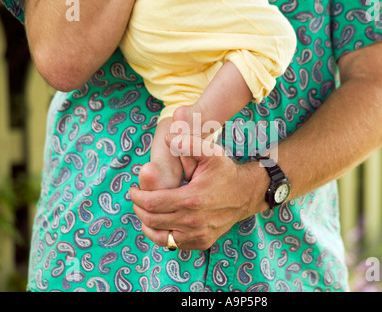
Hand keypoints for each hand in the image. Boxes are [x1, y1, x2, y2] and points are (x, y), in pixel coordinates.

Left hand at [129, 134, 268, 249]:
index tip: (133, 189)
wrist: (246, 194)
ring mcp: (198, 235)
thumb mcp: (211, 152)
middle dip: (139, 208)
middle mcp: (194, 221)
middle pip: (152, 220)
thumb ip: (188, 143)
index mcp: (192, 199)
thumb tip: (167, 139)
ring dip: (146, 223)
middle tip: (137, 198)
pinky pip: (172, 243)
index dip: (137, 196)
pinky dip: (160, 234)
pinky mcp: (201, 242)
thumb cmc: (225, 172)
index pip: (152, 203)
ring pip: (159, 236)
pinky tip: (159, 222)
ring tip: (145, 210)